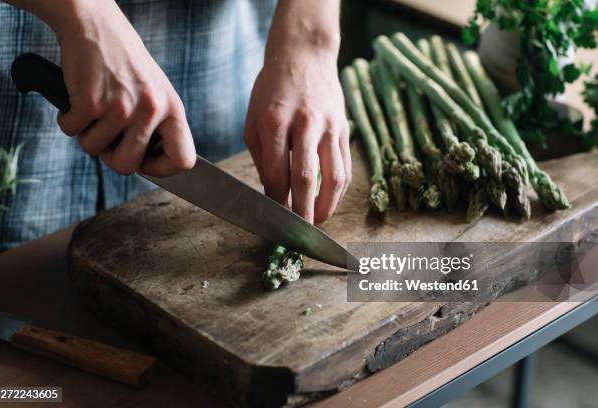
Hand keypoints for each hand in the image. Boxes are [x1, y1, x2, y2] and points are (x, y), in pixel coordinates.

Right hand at [50, 0, 194, 176]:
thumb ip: (158, 127)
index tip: (145, 164)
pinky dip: (68, 119)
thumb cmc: (125, 64)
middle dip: (110, 157)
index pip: (183, 159)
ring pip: (94, 150)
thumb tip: (149, 166)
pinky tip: (78, 98)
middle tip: (106, 135)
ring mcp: (122, 108)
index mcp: (173, 110)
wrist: (96, 25)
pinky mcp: (91, 102)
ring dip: (87, 133)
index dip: (163, 170)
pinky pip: (71, 132)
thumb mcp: (156, 93)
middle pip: (128, 167)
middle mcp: (152, 111)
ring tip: (94, 107)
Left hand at [244, 35, 350, 223]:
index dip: (277, 202)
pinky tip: (329, 201)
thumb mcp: (254, 121)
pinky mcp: (345, 128)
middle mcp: (305, 123)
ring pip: (334, 175)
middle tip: (298, 233)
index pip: (277, 173)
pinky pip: (346, 166)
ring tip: (317, 222)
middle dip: (302, 211)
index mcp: (276, 121)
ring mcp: (329, 126)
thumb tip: (273, 194)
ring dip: (326, 205)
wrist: (304, 56)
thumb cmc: (272, 91)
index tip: (274, 219)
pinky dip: (339, 190)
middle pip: (306, 178)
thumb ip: (263, 159)